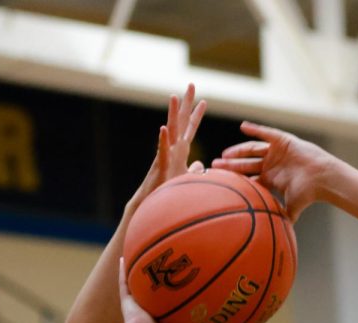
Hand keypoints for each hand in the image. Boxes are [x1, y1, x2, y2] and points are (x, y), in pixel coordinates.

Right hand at [117, 259, 220, 322]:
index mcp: (165, 319)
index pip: (175, 303)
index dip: (184, 293)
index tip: (196, 280)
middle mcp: (152, 309)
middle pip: (159, 289)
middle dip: (166, 276)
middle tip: (177, 261)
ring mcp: (139, 303)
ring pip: (141, 283)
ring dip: (144, 269)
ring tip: (151, 251)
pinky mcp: (127, 300)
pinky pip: (124, 281)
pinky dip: (122, 270)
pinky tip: (124, 256)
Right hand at [131, 84, 207, 208]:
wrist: (153, 204)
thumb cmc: (169, 192)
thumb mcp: (186, 179)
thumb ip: (194, 170)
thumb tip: (201, 164)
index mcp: (180, 151)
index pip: (190, 129)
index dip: (196, 115)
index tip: (204, 101)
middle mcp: (172, 148)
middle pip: (180, 122)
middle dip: (186, 104)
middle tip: (191, 85)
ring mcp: (165, 155)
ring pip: (169, 131)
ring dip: (172, 113)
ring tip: (174, 96)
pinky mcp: (160, 166)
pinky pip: (161, 150)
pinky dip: (163, 140)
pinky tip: (163, 128)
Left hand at [213, 122, 333, 220]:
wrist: (322, 178)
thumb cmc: (308, 193)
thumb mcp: (292, 208)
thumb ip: (282, 219)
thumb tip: (277, 239)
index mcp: (271, 179)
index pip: (249, 178)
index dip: (235, 179)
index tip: (220, 181)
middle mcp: (271, 164)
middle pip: (246, 164)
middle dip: (230, 165)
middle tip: (214, 166)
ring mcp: (276, 152)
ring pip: (252, 150)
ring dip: (238, 151)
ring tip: (225, 154)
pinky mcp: (283, 141)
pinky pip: (266, 133)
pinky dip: (255, 130)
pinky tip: (243, 126)